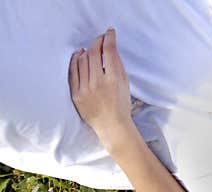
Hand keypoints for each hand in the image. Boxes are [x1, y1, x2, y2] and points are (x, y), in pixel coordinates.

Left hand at [68, 28, 132, 145]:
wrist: (112, 126)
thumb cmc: (121, 105)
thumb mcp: (125, 85)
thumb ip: (117, 66)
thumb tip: (109, 48)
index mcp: (113, 80)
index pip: (109, 52)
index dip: (108, 39)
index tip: (109, 33)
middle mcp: (98, 83)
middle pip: (93, 53)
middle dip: (97, 42)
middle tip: (100, 39)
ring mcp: (85, 89)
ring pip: (82, 60)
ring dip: (86, 51)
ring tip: (89, 50)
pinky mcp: (76, 94)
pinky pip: (72, 72)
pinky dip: (75, 61)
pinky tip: (79, 57)